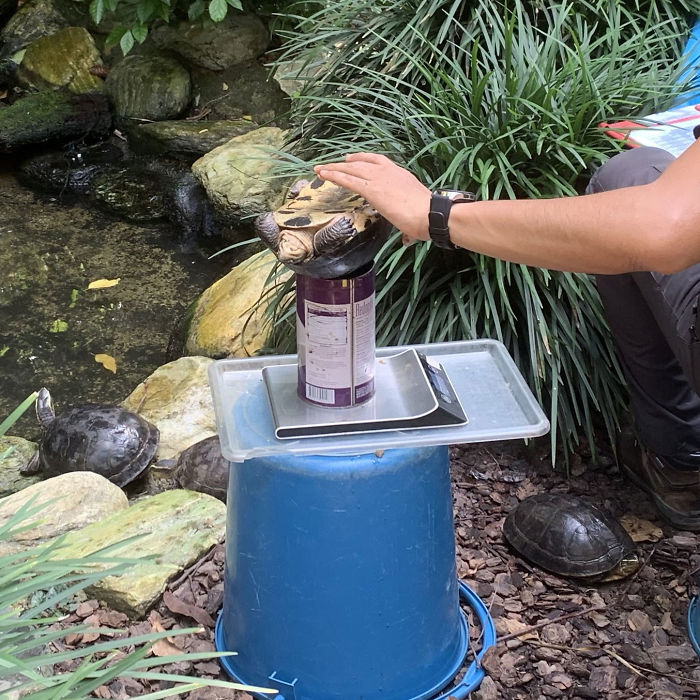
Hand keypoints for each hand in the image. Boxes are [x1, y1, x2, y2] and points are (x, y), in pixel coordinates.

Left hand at [314, 153, 430, 244]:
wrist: (430, 214)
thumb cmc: (428, 218)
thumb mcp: (416, 218)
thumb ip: (408, 228)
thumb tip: (408, 239)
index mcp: (401, 175)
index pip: (379, 162)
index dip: (364, 160)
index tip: (353, 159)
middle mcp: (389, 172)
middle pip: (362, 163)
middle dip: (345, 163)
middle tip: (333, 163)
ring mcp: (379, 179)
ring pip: (351, 169)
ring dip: (334, 168)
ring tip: (321, 169)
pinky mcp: (371, 189)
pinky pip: (348, 179)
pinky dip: (334, 175)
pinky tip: (323, 174)